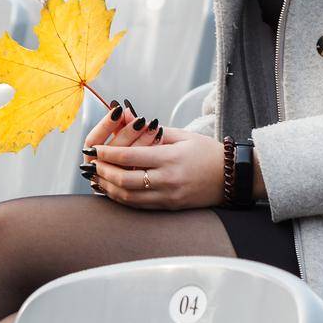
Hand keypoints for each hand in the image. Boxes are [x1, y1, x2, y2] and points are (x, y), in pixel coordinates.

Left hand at [80, 98, 222, 208]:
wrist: (233, 177)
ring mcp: (168, 196)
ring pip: (129, 197)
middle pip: (124, 180)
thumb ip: (152, 130)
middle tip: (90, 164)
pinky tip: (113, 190)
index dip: (108, 153)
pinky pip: (140, 205)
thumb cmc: (207, 152)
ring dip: (108, 188)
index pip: (130, 156)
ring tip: (96, 178)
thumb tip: (126, 116)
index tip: (93, 149)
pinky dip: (122, 198)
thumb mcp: (182, 135)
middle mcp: (167, 180)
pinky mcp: (170, 206)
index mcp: (170, 158)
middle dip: (103, 172)